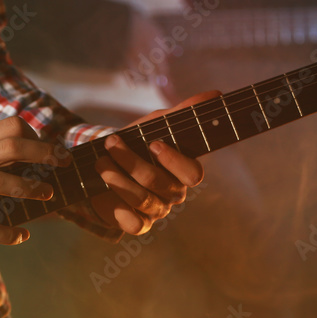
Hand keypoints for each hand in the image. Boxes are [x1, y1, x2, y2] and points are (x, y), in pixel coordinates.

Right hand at [0, 116, 68, 244]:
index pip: (8, 128)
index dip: (33, 135)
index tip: (46, 147)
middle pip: (12, 148)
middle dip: (44, 154)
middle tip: (60, 163)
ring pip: (3, 183)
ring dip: (31, 190)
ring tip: (46, 196)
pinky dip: (6, 233)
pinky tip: (19, 236)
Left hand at [68, 91, 216, 238]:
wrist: (103, 162)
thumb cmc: (136, 143)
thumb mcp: (155, 123)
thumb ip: (182, 111)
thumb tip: (215, 94)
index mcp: (183, 171)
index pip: (193, 174)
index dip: (174, 161)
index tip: (153, 144)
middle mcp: (173, 193)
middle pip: (159, 182)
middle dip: (131, 161)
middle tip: (111, 144)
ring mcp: (157, 210)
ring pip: (141, 199)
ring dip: (116, 178)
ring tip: (100, 162)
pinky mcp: (137, 223)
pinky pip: (133, 223)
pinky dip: (116, 207)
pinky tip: (103, 191)